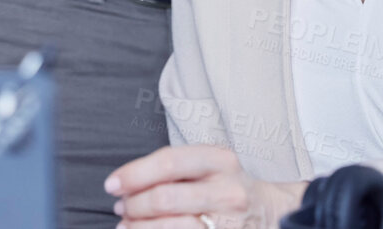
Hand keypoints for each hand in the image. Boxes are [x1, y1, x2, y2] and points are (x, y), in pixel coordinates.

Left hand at [106, 145, 305, 228]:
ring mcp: (230, 222)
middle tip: (121, 208)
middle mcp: (228, 190)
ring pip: (171, 227)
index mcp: (220, 160)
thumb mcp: (208, 165)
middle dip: (134, 206)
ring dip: (140, 228)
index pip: (168, 161)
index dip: (134, 174)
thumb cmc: (225, 186)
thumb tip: (124, 184)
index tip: (112, 185)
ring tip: (127, 226)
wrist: (271, 212)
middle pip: (165, 198)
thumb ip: (171, 168)